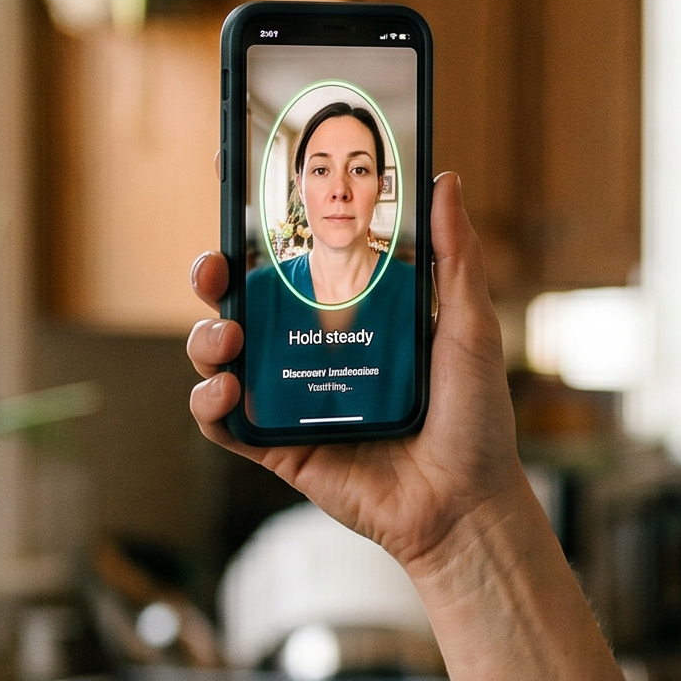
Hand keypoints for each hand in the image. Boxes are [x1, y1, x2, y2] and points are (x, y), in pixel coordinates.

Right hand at [186, 172, 528, 575]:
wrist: (466, 502)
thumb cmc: (475, 417)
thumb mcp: (468, 326)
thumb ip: (455, 256)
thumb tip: (445, 178)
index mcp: (353, 317)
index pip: (295, 266)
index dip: (258, 236)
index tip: (239, 202)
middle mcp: (315, 352)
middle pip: (244, 305)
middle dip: (214, 280)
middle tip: (215, 269)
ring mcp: (293, 401)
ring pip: (221, 358)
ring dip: (205, 339)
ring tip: (228, 338)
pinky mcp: (279, 448)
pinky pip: (225, 424)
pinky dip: (209, 403)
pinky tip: (225, 389)